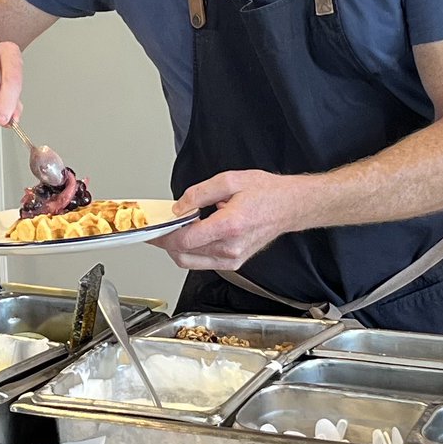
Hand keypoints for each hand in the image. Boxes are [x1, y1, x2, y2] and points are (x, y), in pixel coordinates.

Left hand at [155, 170, 310, 269]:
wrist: (290, 206)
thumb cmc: (266, 193)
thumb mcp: (230, 180)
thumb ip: (199, 193)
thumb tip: (179, 207)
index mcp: (229, 226)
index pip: (185, 241)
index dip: (164, 236)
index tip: (152, 229)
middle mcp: (230, 248)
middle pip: (184, 256)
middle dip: (166, 243)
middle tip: (159, 229)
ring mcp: (233, 259)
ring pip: (191, 262)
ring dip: (178, 248)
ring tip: (175, 229)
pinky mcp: (234, 262)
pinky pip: (204, 262)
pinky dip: (193, 251)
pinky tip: (193, 234)